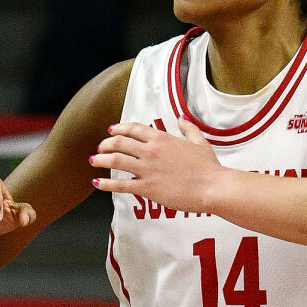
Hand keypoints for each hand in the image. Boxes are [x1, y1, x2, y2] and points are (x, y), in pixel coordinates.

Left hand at [90, 120, 222, 211]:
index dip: (119, 128)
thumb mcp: (199, 142)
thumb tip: (182, 118)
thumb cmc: (208, 167)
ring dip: (100, 160)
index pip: (133, 129)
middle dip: (105, 144)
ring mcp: (147, 169)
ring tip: (93, 161)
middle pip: (119, 143)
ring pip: (115, 161)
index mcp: (161, 138)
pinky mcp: (146, 188)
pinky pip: (120, 185)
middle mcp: (151, 151)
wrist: (212, 187)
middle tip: (100, 148)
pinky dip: (105, 184)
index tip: (111, 130)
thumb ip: (188, 128)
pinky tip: (97, 183)